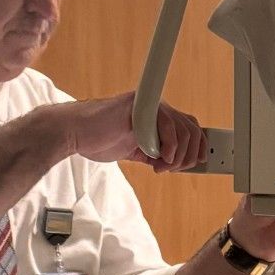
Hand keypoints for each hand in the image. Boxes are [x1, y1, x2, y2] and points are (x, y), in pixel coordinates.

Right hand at [61, 94, 207, 172]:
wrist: (76, 133)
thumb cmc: (101, 140)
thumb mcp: (138, 151)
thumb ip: (157, 153)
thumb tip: (179, 164)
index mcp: (157, 117)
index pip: (190, 126)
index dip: (198, 145)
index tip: (195, 163)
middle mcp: (156, 107)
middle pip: (192, 129)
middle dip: (188, 155)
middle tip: (170, 169)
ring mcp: (149, 105)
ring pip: (183, 130)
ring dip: (177, 155)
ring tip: (160, 166)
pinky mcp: (140, 106)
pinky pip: (167, 125)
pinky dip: (168, 147)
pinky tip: (156, 157)